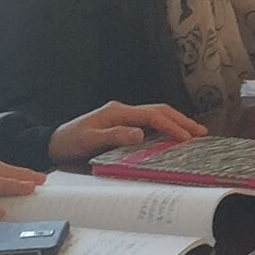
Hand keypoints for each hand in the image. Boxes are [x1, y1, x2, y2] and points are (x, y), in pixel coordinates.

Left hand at [51, 102, 206, 161]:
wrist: (53, 143)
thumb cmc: (69, 142)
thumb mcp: (89, 140)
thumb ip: (114, 136)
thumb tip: (140, 133)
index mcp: (117, 111)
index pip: (151, 115)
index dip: (170, 125)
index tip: (186, 138)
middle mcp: (123, 111)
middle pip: (159, 111)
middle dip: (181, 120)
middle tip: (201, 132)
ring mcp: (123, 117)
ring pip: (156, 116)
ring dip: (176, 123)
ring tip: (194, 133)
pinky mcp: (123, 125)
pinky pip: (149, 123)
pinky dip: (165, 128)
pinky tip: (174, 136)